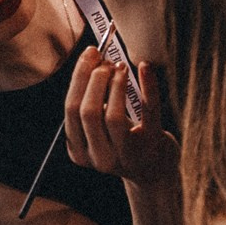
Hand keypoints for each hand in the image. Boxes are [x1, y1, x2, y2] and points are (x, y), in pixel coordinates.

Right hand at [63, 49, 177, 186]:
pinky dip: (148, 85)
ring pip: (113, 116)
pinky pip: (148, 111)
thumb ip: (89, 102)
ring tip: (121, 67)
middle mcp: (100, 158)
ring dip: (116, 84)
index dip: (79, 78)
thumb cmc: (123, 139)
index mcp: (80, 151)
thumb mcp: (98, 128)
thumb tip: (91, 57)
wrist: (154, 170)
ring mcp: (126, 154)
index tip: (90, 54)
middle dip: (95, 79)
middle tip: (106, 60)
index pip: (71, 110)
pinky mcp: (152, 145)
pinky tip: (145, 67)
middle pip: (88, 112)